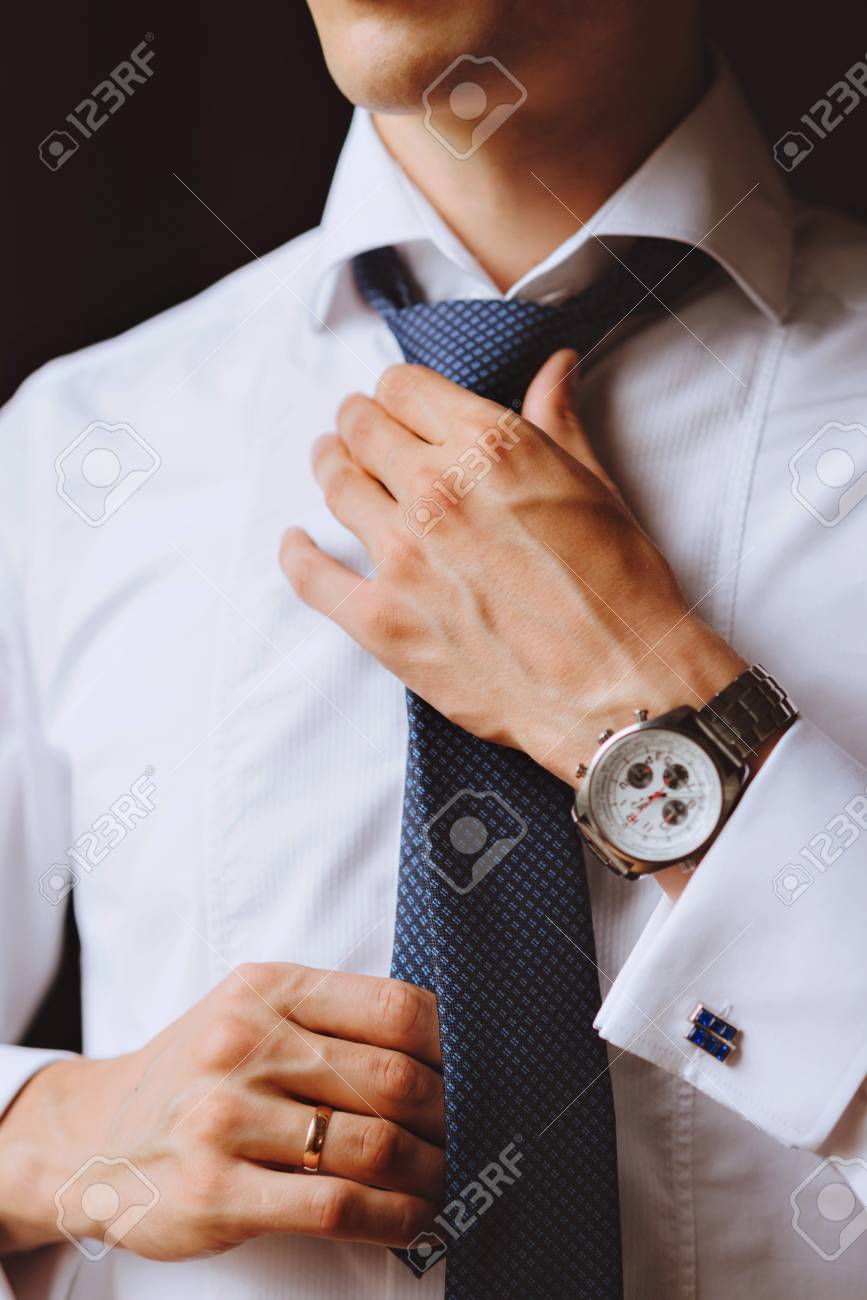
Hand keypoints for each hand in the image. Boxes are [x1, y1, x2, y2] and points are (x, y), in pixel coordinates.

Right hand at [0, 964, 442, 1258]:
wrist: (93, 1135)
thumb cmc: (197, 1070)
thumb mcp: (251, 1013)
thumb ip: (329, 1019)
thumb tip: (443, 1047)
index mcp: (267, 989)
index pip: (394, 1007)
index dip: (453, 1046)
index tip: (475, 1073)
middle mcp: (245, 1044)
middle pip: (392, 1079)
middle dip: (449, 1116)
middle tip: (469, 1135)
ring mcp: (226, 1117)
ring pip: (371, 1146)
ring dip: (430, 1172)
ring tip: (447, 1180)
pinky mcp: (216, 1190)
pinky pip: (334, 1206)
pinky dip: (393, 1217)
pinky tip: (413, 1218)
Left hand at [280, 350, 743, 785]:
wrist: (621, 687)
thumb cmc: (621, 590)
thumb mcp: (596, 486)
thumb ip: (556, 422)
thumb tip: (553, 367)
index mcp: (490, 446)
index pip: (404, 387)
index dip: (397, 392)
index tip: (396, 404)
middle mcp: (436, 491)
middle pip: (361, 429)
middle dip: (359, 424)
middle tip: (359, 433)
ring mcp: (402, 557)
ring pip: (336, 486)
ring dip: (331, 468)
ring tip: (333, 466)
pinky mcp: (383, 621)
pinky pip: (312, 576)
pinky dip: (298, 554)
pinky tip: (297, 544)